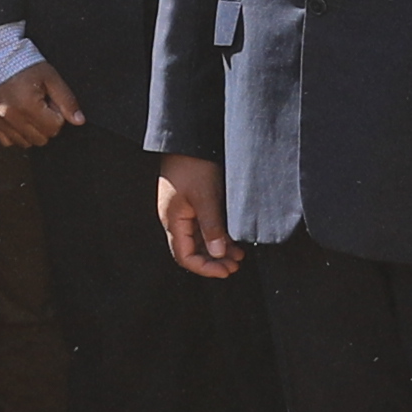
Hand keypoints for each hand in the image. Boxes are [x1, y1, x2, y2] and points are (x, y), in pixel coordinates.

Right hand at [0, 63, 79, 151]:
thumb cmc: (23, 64)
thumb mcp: (50, 77)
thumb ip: (67, 100)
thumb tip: (79, 120)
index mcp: (28, 104)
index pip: (54, 127)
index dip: (57, 114)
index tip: (50, 102)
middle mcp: (11, 116)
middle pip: (42, 138)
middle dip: (46, 125)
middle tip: (41, 106)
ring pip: (26, 143)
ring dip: (32, 131)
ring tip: (29, 111)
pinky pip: (8, 142)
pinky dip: (15, 135)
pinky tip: (17, 119)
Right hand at [155, 151, 235, 278]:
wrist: (189, 139)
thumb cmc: (193, 165)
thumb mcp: (206, 198)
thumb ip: (212, 227)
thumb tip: (217, 254)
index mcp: (173, 220)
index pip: (185, 256)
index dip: (205, 268)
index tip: (225, 271)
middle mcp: (176, 219)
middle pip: (192, 251)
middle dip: (214, 261)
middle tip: (235, 266)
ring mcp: (184, 211)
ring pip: (200, 240)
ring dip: (218, 250)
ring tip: (238, 256)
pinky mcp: (192, 203)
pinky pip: (204, 227)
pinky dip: (218, 236)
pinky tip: (232, 241)